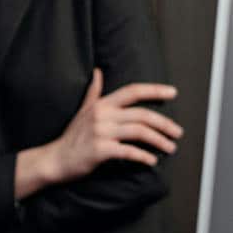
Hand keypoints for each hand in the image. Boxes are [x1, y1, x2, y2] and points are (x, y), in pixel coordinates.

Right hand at [47, 68, 182, 183]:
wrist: (54, 160)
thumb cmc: (71, 137)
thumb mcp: (82, 111)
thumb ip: (94, 92)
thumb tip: (98, 72)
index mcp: (102, 104)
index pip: (132, 91)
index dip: (154, 90)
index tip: (173, 92)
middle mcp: (102, 115)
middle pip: (142, 115)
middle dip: (164, 124)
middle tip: (177, 132)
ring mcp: (101, 132)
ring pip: (139, 132)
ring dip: (159, 141)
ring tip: (170, 148)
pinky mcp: (101, 150)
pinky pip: (129, 152)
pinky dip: (144, 157)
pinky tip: (152, 161)